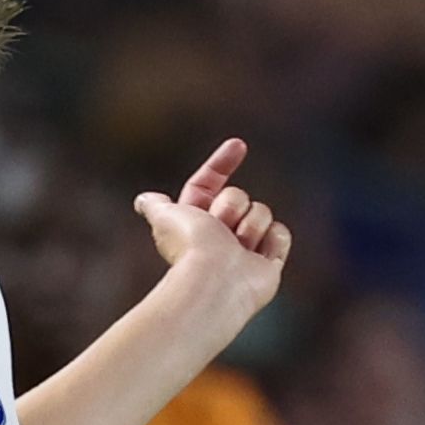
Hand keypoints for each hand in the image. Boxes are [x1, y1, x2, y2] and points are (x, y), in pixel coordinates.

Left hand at [131, 137, 290, 337]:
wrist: (216, 280)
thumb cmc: (190, 247)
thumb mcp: (165, 216)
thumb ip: (155, 206)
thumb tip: (144, 200)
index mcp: (195, 220)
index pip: (207, 182)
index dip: (221, 163)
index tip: (239, 144)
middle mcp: (219, 234)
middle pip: (238, 195)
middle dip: (231, 206)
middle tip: (220, 229)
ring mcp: (245, 248)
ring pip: (261, 211)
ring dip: (250, 226)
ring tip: (237, 249)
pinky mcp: (268, 263)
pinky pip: (280, 232)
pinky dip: (271, 241)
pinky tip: (255, 257)